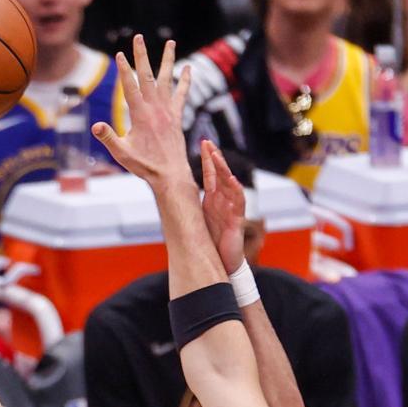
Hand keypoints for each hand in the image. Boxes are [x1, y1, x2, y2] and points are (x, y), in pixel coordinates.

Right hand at [92, 35, 191, 190]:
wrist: (170, 175)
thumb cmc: (145, 166)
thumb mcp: (123, 154)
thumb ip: (109, 138)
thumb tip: (96, 126)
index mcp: (140, 115)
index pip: (130, 87)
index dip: (124, 70)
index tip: (120, 54)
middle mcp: (155, 109)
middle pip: (147, 76)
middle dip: (142, 56)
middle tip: (138, 37)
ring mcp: (168, 111)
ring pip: (167, 80)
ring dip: (168, 60)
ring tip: (171, 42)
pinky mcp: (176, 117)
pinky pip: (181, 94)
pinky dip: (185, 81)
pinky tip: (188, 69)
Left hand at [200, 140, 245, 275]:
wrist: (222, 264)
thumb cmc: (210, 244)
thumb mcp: (197, 221)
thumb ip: (190, 207)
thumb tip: (169, 196)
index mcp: (212, 202)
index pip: (211, 175)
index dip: (207, 159)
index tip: (203, 143)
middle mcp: (222, 203)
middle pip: (220, 176)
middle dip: (215, 159)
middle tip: (208, 143)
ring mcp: (231, 210)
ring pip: (230, 185)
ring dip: (224, 170)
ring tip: (217, 157)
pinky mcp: (237, 221)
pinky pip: (239, 204)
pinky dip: (236, 192)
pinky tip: (232, 181)